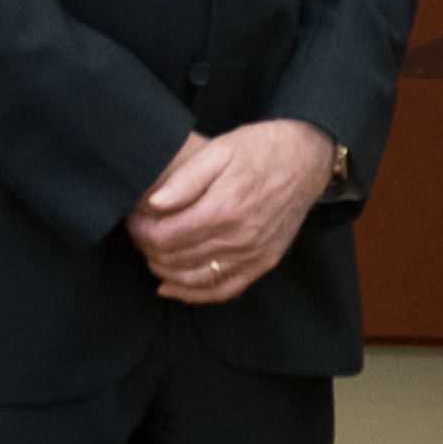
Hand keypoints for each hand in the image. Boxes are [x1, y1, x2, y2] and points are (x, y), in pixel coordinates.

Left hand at [133, 120, 336, 303]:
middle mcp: (239, 237)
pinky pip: (223, 290)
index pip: (166, 236)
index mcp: (224, 207)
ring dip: (166, 272)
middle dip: (149, 249)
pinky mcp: (263, 263)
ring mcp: (252, 254)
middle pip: (177, 259)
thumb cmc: (261, 150)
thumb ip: (186, 178)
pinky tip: (172, 286)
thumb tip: (154, 203)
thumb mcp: (221, 149)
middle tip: (141, 233)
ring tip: (153, 255)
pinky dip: (194, 294)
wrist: (307, 161)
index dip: (142, 232)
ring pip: (195, 280)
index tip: (135, 220)